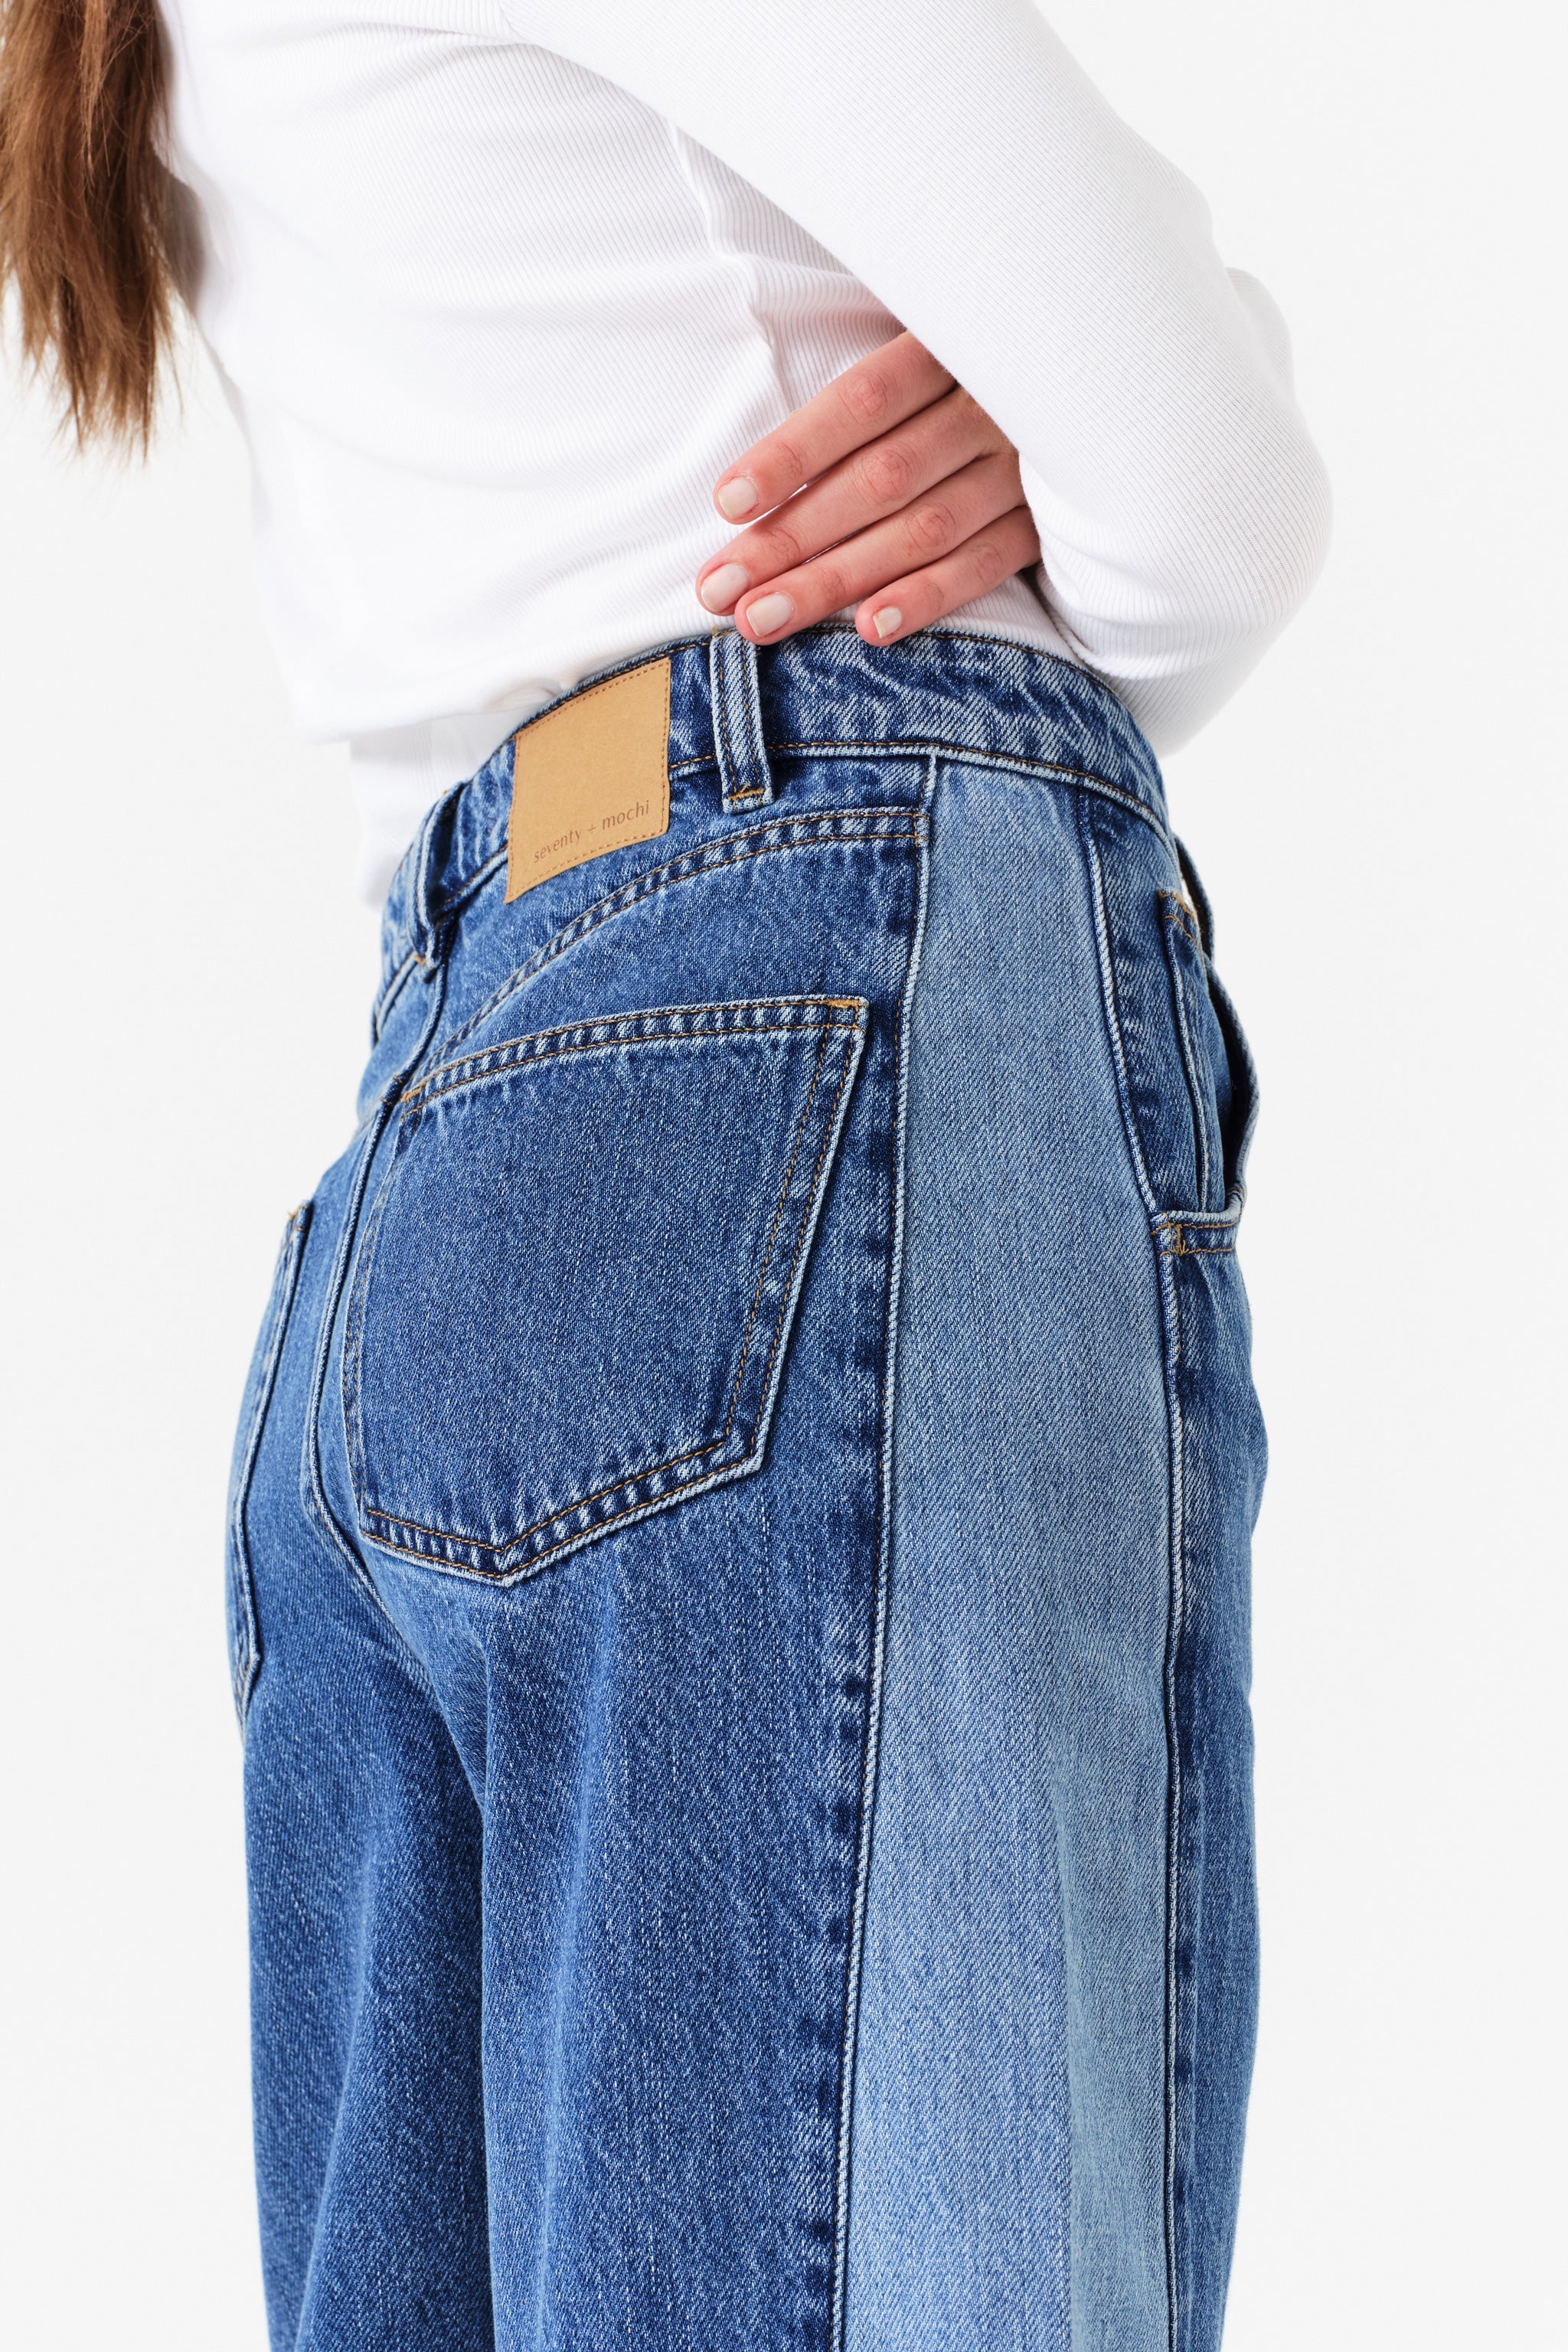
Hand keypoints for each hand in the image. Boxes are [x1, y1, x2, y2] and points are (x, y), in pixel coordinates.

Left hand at [695, 331, 1040, 649]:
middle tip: (718, 589)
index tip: (728, 503)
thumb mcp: (929, 335)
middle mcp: (995, 407)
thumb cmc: (975, 360)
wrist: (1100, 376)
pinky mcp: (1051, 522)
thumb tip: (760, 464)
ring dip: (837, 581)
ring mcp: (1028, 469)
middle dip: (792, 540)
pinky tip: (868, 629)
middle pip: (882, 479)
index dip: (795, 454)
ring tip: (762, 620)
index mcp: (955, 345)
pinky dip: (928, 598)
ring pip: (924, 531)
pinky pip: (987, 565)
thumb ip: (866, 380)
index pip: (864, 401)